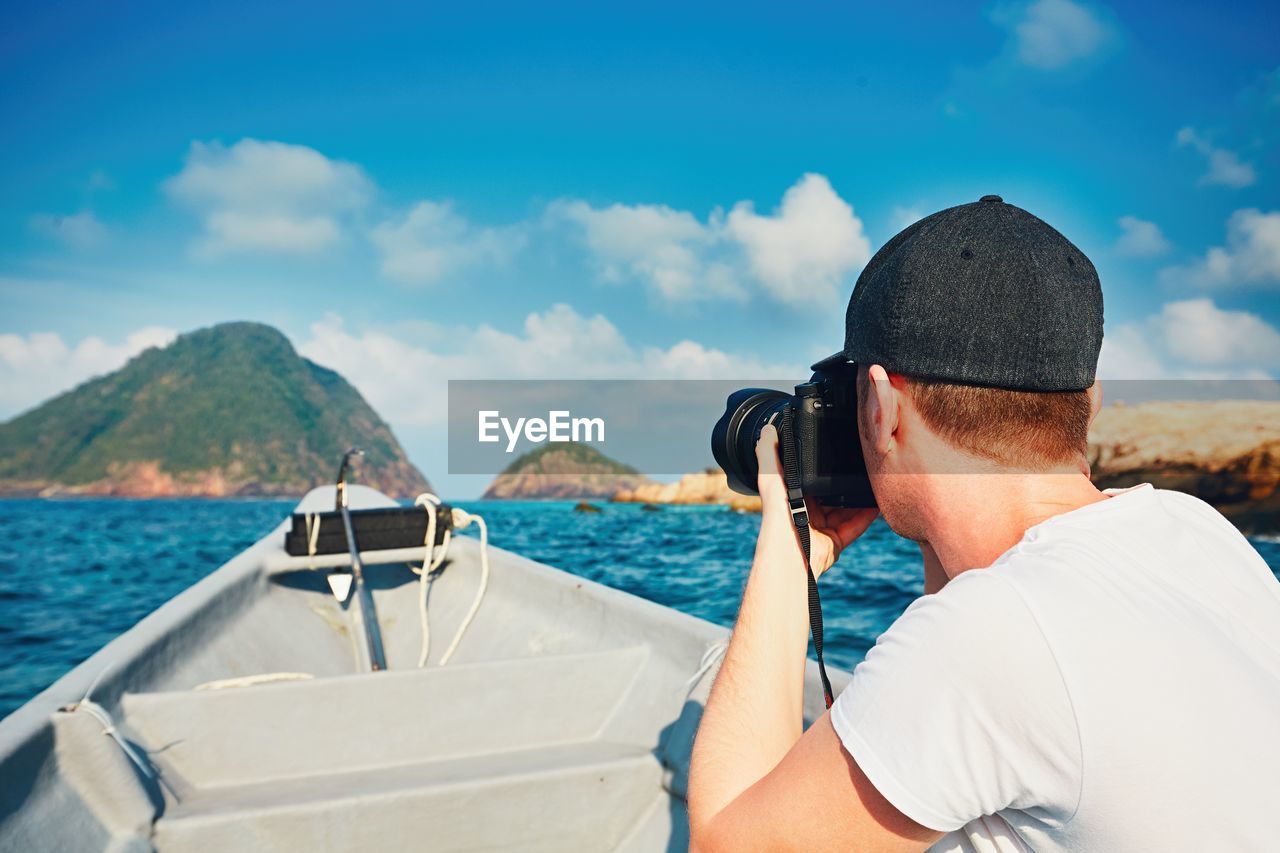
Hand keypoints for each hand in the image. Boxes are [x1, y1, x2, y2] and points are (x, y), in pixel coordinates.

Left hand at [755, 423, 877, 576]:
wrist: (791, 555)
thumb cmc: (777, 518)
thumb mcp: (770, 480)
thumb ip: (769, 455)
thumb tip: (766, 430)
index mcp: (791, 496)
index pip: (809, 477)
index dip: (821, 465)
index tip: (835, 450)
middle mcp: (806, 512)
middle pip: (830, 493)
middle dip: (844, 481)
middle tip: (861, 463)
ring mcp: (821, 528)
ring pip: (845, 509)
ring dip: (859, 497)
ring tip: (874, 480)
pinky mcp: (835, 542)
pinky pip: (855, 525)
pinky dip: (867, 515)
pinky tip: (877, 502)